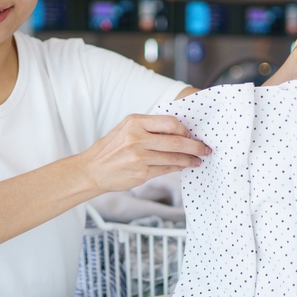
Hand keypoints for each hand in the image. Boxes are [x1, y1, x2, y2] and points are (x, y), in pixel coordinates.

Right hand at [81, 114, 210, 192]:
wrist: (91, 170)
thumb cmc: (110, 149)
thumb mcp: (125, 129)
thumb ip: (148, 127)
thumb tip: (177, 131)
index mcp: (134, 122)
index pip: (169, 122)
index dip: (184, 129)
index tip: (190, 134)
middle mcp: (136, 138)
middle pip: (176, 140)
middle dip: (195, 145)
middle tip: (205, 148)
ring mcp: (139, 157)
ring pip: (174, 157)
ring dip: (190, 159)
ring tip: (198, 160)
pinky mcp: (141, 173)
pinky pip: (167, 169)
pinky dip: (178, 167)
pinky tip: (184, 166)